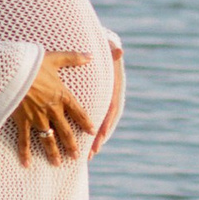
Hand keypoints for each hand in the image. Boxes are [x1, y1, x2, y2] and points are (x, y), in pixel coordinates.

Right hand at [9, 50, 94, 166]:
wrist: (10, 71)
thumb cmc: (31, 62)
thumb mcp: (54, 58)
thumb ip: (73, 58)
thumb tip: (91, 56)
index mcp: (61, 95)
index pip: (78, 112)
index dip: (85, 122)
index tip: (92, 131)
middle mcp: (52, 109)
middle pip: (65, 131)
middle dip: (71, 145)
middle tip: (76, 156)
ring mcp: (37, 117)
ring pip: (48, 139)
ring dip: (53, 152)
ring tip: (57, 164)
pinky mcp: (22, 121)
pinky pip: (24, 140)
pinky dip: (24, 153)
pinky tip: (27, 164)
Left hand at [88, 40, 125, 157]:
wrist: (102, 43)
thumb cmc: (103, 46)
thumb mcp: (106, 46)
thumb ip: (111, 49)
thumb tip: (119, 50)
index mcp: (112, 87)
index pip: (111, 108)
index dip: (106, 122)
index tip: (100, 135)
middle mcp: (108, 97)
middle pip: (105, 121)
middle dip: (99, 138)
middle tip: (92, 152)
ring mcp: (102, 102)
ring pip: (99, 124)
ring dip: (93, 140)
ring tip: (86, 156)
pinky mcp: (93, 102)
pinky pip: (89, 120)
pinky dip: (85, 133)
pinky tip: (80, 145)